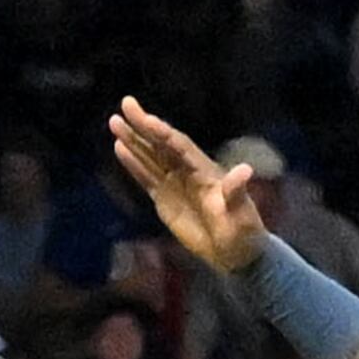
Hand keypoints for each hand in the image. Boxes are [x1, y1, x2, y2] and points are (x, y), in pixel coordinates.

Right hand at [108, 96, 263, 273]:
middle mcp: (188, 171)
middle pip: (162, 144)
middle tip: (126, 103)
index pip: (180, 146)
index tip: (146, 119)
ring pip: (150, 157)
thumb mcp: (241, 215)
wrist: (235, 254)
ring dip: (133, 140)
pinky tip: (120, 148)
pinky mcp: (165, 199)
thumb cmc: (243, 233)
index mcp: (205, 171)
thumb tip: (243, 171)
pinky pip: (146, 177)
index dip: (163, 132)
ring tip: (114, 122)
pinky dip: (133, 163)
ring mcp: (175, 184)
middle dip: (144, 125)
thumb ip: (237, 193)